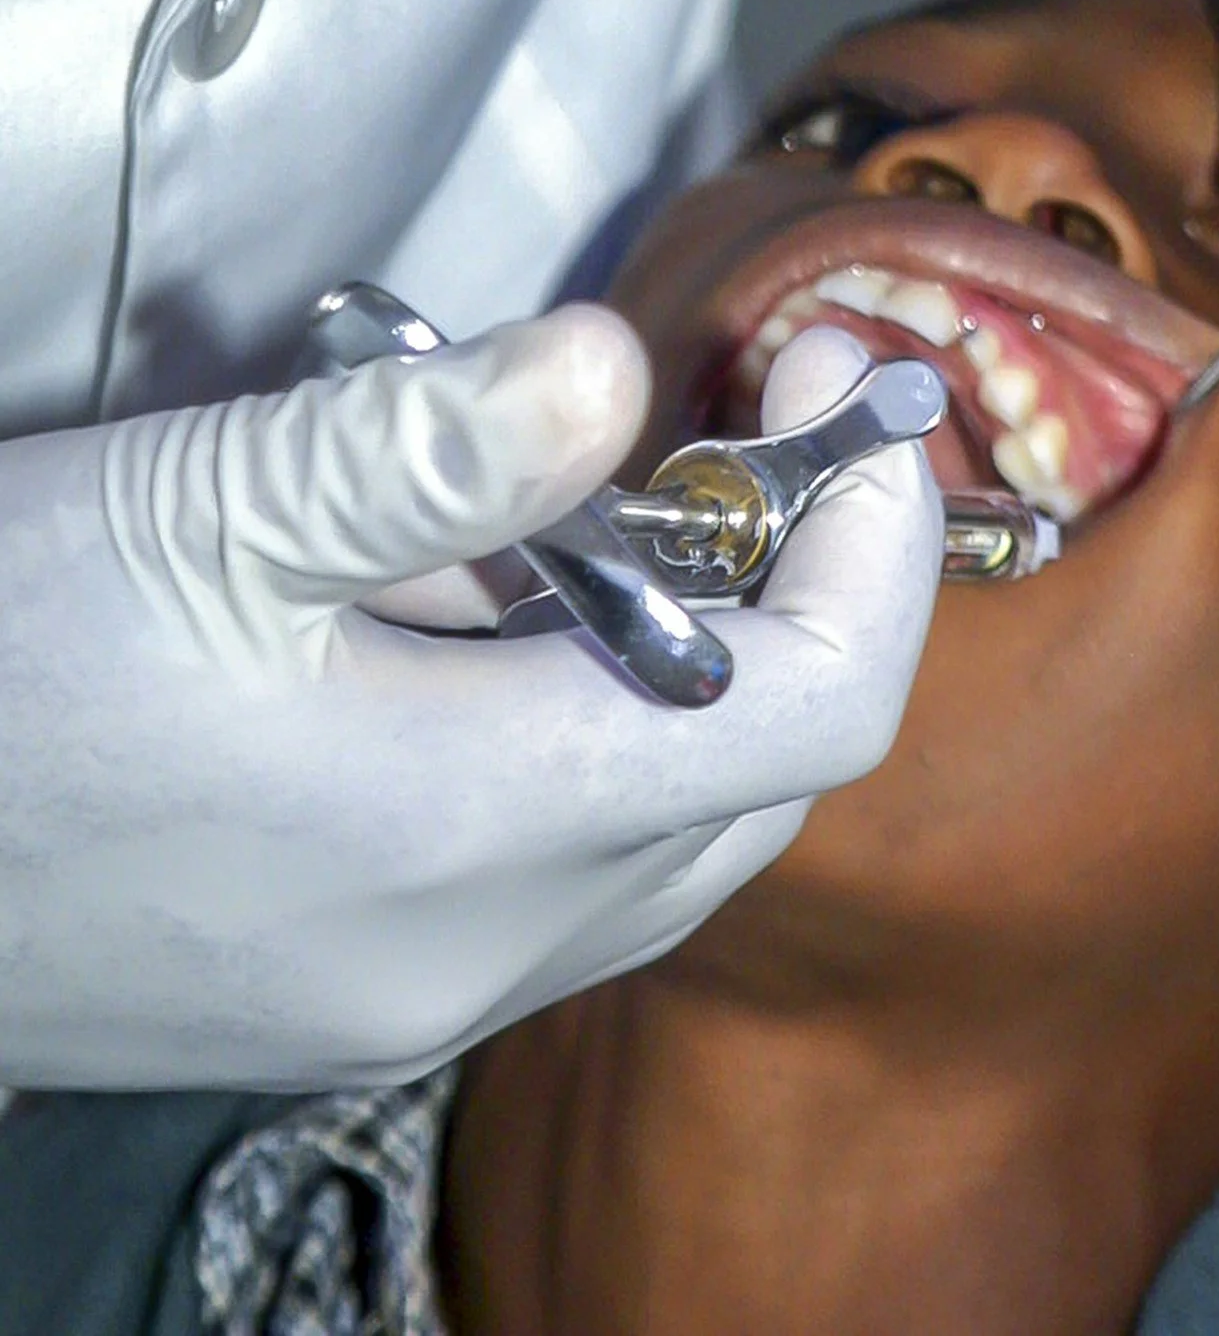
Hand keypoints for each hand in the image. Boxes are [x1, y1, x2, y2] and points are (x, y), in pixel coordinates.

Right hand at [0, 309, 938, 1086]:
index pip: (813, 710)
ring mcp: (414, 993)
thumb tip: (615, 367)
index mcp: (470, 827)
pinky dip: (577, 736)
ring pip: (663, 833)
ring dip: (675, 666)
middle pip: (759, 778)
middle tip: (724, 439)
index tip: (844, 408)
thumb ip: (430, 444)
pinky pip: (555, 870)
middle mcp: (477, 951)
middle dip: (781, 594)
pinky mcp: (353, 992)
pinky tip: (460, 625)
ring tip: (562, 514)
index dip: (873, 550)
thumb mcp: (202, 511)